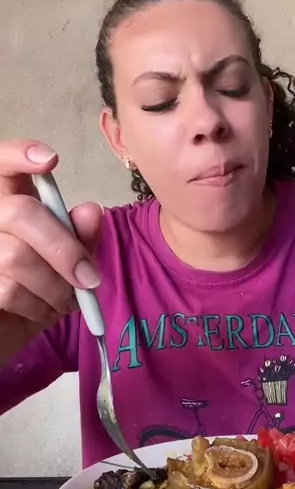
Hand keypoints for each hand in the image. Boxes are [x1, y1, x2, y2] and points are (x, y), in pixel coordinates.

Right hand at [0, 139, 102, 363]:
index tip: (51, 160)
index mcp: (6, 199)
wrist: (6, 334)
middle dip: (64, 248)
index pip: (1, 163)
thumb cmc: (35, 291)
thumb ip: (81, 236)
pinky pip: (8, 290)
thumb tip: (91, 211)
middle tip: (90, 279)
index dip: (20, 155)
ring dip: (55, 287)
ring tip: (65, 300)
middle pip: (20, 212)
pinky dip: (37, 306)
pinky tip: (42, 311)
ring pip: (16, 257)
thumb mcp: (67, 263)